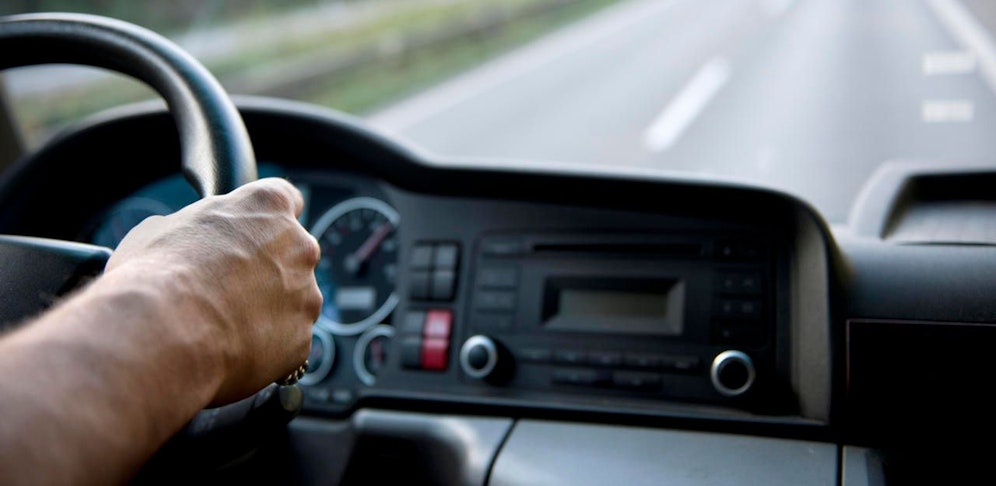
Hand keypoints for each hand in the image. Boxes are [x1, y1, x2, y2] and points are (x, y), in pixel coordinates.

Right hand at [105, 177, 321, 404]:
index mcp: (268, 207)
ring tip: (222, 325)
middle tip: (227, 288)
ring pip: (292, 302)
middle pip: (292, 255)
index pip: (286, 199)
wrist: (164, 334)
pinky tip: (230, 350)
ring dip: (268, 310)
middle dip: (267, 270)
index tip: (254, 233)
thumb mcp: (161, 229)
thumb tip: (187, 239)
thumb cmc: (157, 275)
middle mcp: (299, 247)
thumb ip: (195, 228)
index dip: (266, 220)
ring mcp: (306, 296)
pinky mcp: (302, 340)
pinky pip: (286, 341)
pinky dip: (265, 347)